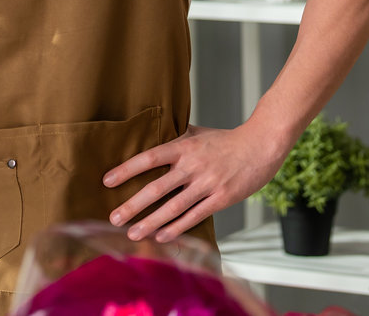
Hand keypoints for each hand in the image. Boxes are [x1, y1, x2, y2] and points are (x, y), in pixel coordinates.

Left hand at [103, 123, 282, 242]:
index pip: (149, 158)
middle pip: (157, 188)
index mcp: (184, 146)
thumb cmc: (227, 140)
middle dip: (133, 205)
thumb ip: (176, 139)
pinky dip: (177, 228)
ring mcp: (207, 183)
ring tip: (132, 233)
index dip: (127, 169)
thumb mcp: (198, 133)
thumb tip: (152, 137)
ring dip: (150, 222)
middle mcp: (193, 165)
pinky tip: (161, 236)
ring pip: (173, 207)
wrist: (261, 145)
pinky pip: (195, 216)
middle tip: (113, 217)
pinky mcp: (221, 198)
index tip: (107, 181)